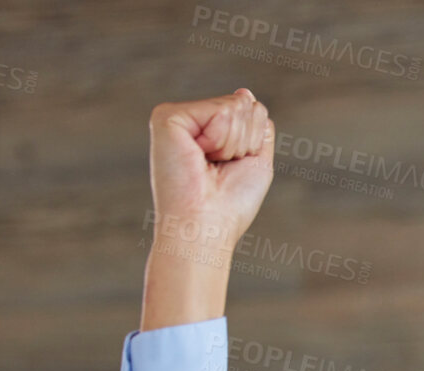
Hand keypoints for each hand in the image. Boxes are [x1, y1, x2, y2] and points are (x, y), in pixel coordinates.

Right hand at [147, 88, 275, 249]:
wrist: (206, 225)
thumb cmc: (230, 203)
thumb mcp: (256, 160)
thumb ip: (255, 125)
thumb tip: (244, 93)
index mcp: (209, 131)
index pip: (252, 110)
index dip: (254, 142)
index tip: (230, 169)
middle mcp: (190, 121)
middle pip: (246, 105)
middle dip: (246, 141)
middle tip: (219, 169)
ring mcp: (176, 116)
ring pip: (236, 106)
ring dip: (234, 144)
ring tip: (209, 166)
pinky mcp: (167, 116)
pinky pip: (221, 111)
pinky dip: (222, 139)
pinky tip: (200, 156)